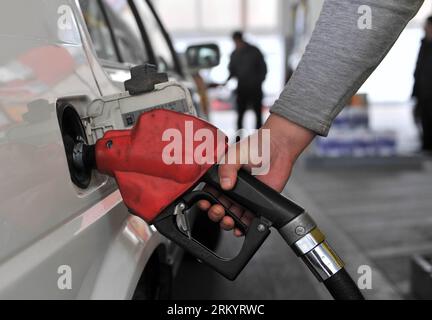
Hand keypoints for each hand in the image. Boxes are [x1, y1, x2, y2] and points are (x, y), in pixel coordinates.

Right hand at [198, 114, 314, 235]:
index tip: (206, 203)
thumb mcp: (236, 153)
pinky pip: (247, 219)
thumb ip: (228, 167)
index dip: (205, 201)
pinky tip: (241, 226)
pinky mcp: (256, 204)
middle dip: (215, 214)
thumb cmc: (256, 146)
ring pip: (231, 216)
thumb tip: (225, 184)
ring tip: (229, 220)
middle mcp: (231, 189)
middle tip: (219, 211)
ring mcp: (244, 198)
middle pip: (217, 208)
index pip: (209, 193)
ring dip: (227, 222)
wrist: (278, 149)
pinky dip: (243, 227)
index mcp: (222, 177)